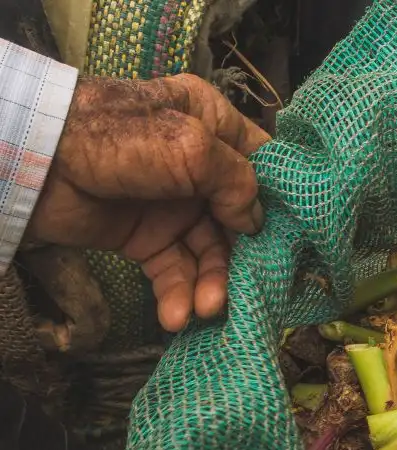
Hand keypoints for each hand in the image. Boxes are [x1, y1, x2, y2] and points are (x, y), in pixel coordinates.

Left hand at [25, 75, 269, 331]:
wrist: (35, 163)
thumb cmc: (117, 141)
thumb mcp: (191, 148)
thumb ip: (237, 182)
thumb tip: (256, 223)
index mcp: (215, 125)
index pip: (265, 165)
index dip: (284, 202)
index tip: (301, 239)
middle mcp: (199, 166)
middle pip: (242, 220)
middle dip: (246, 259)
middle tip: (254, 292)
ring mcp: (173, 204)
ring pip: (211, 253)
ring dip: (212, 285)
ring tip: (205, 310)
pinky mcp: (145, 237)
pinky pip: (174, 271)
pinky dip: (179, 295)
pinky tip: (177, 316)